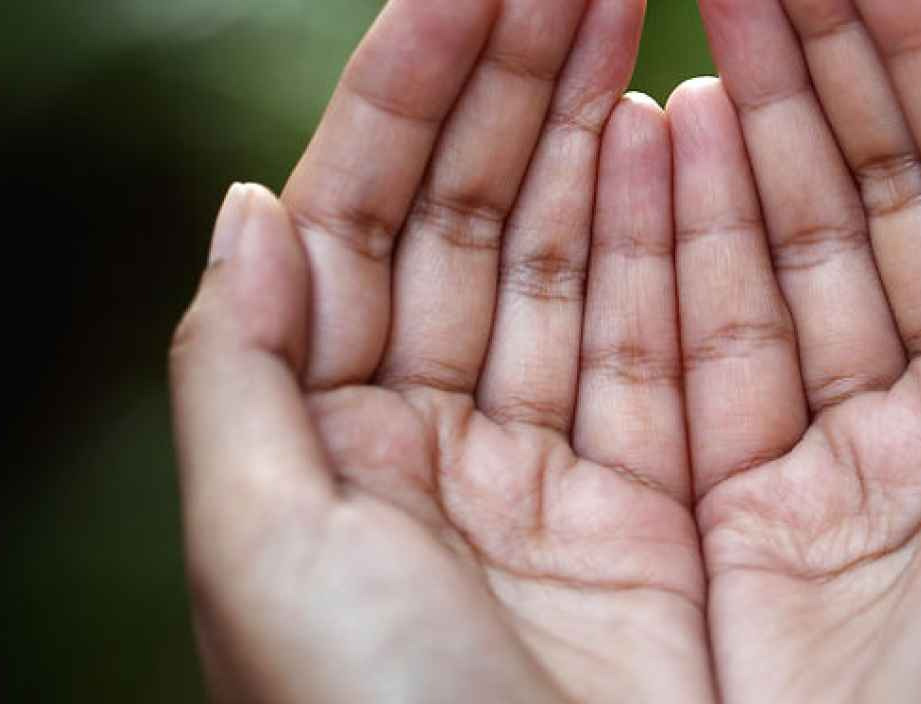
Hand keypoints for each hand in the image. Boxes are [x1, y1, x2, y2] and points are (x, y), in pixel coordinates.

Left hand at [170, 1, 713, 700]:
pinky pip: (658, 343)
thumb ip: (238, 371)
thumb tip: (246, 210)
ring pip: (569, 261)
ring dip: (596, 133)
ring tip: (631, 12)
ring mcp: (546, 472)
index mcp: (322, 441)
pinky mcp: (650, 514)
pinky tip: (683, 134)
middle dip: (517, 80)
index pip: (359, 218)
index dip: (409, 90)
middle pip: (471, 217)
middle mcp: (428, 444)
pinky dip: (673, 238)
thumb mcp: (258, 552)